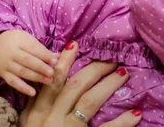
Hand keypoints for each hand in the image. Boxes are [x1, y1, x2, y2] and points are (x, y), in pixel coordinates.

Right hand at [0, 30, 59, 95]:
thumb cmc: (17, 42)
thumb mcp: (28, 40)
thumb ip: (42, 49)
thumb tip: (59, 56)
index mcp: (20, 41)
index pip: (33, 48)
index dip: (44, 55)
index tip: (55, 61)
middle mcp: (12, 52)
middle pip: (27, 60)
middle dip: (41, 67)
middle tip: (52, 73)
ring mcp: (7, 64)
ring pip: (22, 71)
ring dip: (36, 77)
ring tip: (48, 81)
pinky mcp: (3, 74)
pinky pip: (13, 82)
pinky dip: (23, 88)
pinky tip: (33, 92)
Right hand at [20, 41, 142, 126]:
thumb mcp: (27, 122)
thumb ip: (36, 102)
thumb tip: (48, 78)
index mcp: (37, 111)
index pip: (52, 80)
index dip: (63, 61)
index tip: (76, 44)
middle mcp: (51, 118)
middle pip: (74, 86)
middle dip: (94, 69)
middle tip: (111, 57)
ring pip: (89, 102)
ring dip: (107, 85)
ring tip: (123, 73)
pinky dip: (122, 123)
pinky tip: (136, 113)